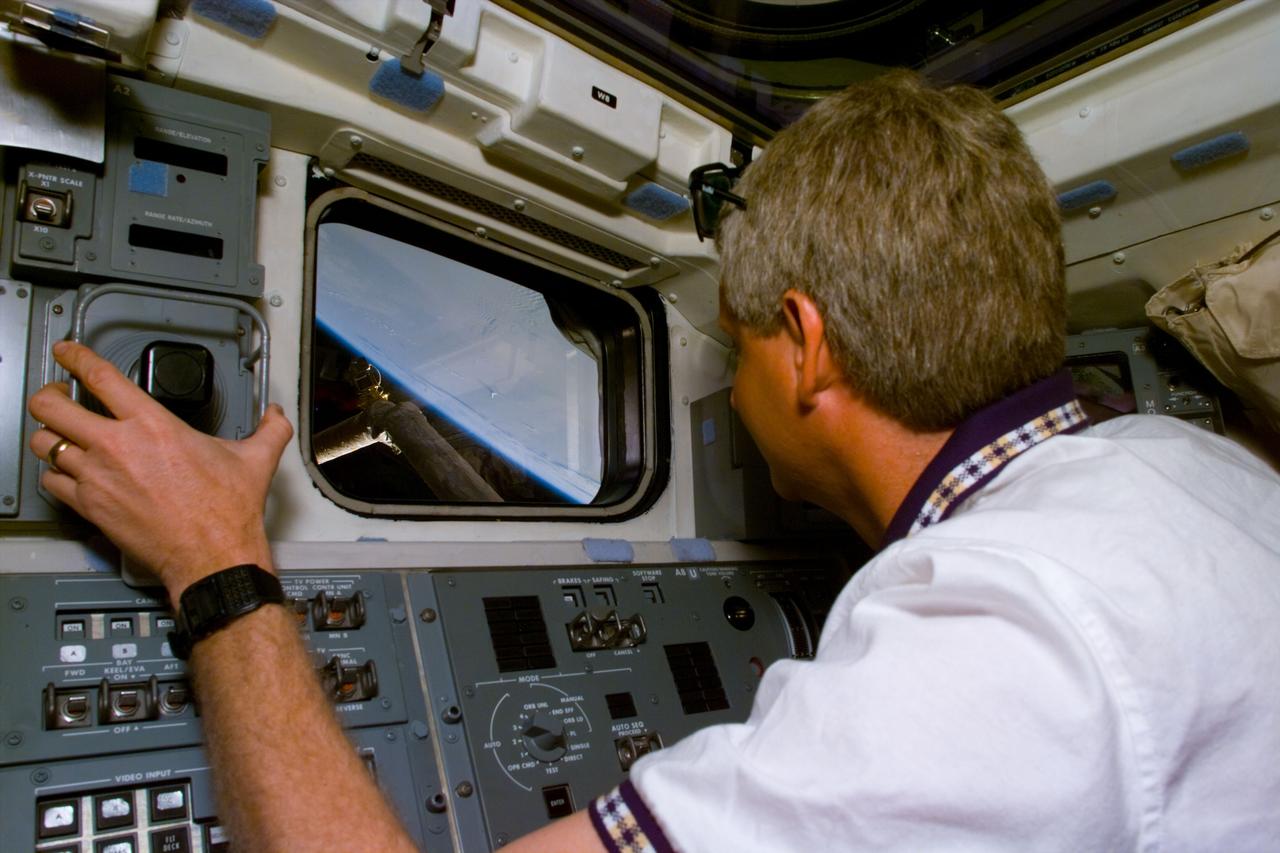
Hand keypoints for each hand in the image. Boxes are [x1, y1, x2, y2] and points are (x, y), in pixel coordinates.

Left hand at [27, 341, 292, 600]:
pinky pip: (51, 483)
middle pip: (51, 406)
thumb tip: (275, 416)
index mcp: (153, 425)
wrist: (212, 556)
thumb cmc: (226, 513)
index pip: (99, 376)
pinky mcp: (89, 507)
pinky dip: (53, 474)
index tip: (68, 351)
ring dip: (48, 436)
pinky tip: (66, 473)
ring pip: (45, 444)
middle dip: (49, 396)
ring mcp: (97, 477)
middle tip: (56, 395)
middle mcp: (117, 447)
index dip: (75, 357)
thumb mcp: (255, 459)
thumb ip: (268, 429)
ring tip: (58, 434)